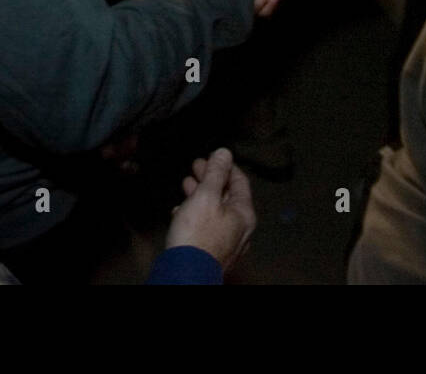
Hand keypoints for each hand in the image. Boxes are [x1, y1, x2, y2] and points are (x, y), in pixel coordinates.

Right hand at [165, 148, 254, 271]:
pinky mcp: (212, 251)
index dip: (225, 165)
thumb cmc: (196, 236)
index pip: (240, 181)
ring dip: (201, 194)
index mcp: (244, 213)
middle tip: (196, 166)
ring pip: (216, 211)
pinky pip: (207, 226)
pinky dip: (196, 214)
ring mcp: (227, 242)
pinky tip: (181, 211)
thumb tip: (224, 153)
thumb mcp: (206, 196)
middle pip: (228, 196)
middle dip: (210, 178)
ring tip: (186, 184)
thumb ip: (215, 173)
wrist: (184, 273)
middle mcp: (240, 229)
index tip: (212, 156)